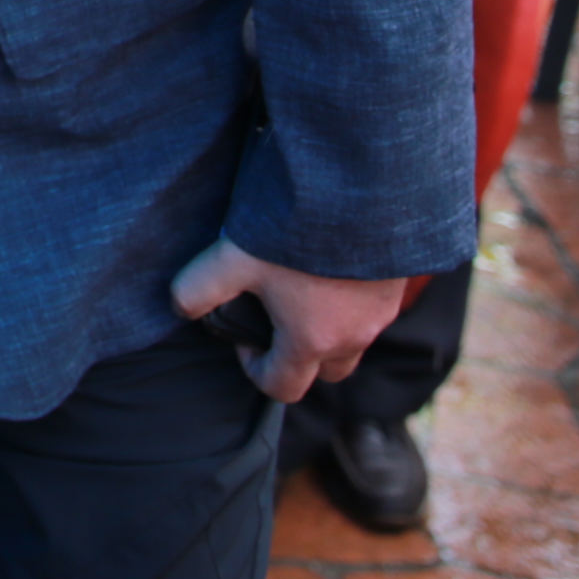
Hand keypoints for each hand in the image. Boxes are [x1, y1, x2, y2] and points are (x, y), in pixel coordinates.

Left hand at [171, 237, 412, 401]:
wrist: (365, 189)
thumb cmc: (299, 229)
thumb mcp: (233, 257)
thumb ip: (197, 288)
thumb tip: (180, 307)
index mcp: (312, 342)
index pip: (283, 389)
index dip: (254, 370)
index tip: (244, 337)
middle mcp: (354, 336)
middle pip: (324, 371)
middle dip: (297, 356)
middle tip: (273, 315)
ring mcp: (382, 313)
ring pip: (353, 341)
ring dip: (327, 329)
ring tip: (300, 287)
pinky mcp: (398, 285)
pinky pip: (372, 311)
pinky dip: (350, 303)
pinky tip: (329, 264)